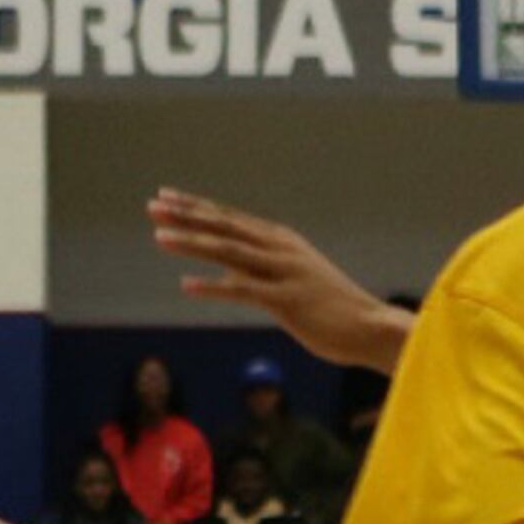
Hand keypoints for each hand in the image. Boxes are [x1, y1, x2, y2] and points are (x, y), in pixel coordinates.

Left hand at [149, 189, 412, 371]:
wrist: (370, 327)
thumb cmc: (330, 307)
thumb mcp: (290, 280)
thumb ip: (257, 270)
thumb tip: (224, 270)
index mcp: (280, 240)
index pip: (230, 218)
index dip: (196, 206)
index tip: (166, 196)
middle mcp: (281, 249)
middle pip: (225, 227)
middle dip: (187, 215)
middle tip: (152, 206)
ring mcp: (284, 273)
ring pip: (230, 252)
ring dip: (193, 242)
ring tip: (159, 236)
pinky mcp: (287, 301)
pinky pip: (244, 291)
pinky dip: (214, 286)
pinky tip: (186, 285)